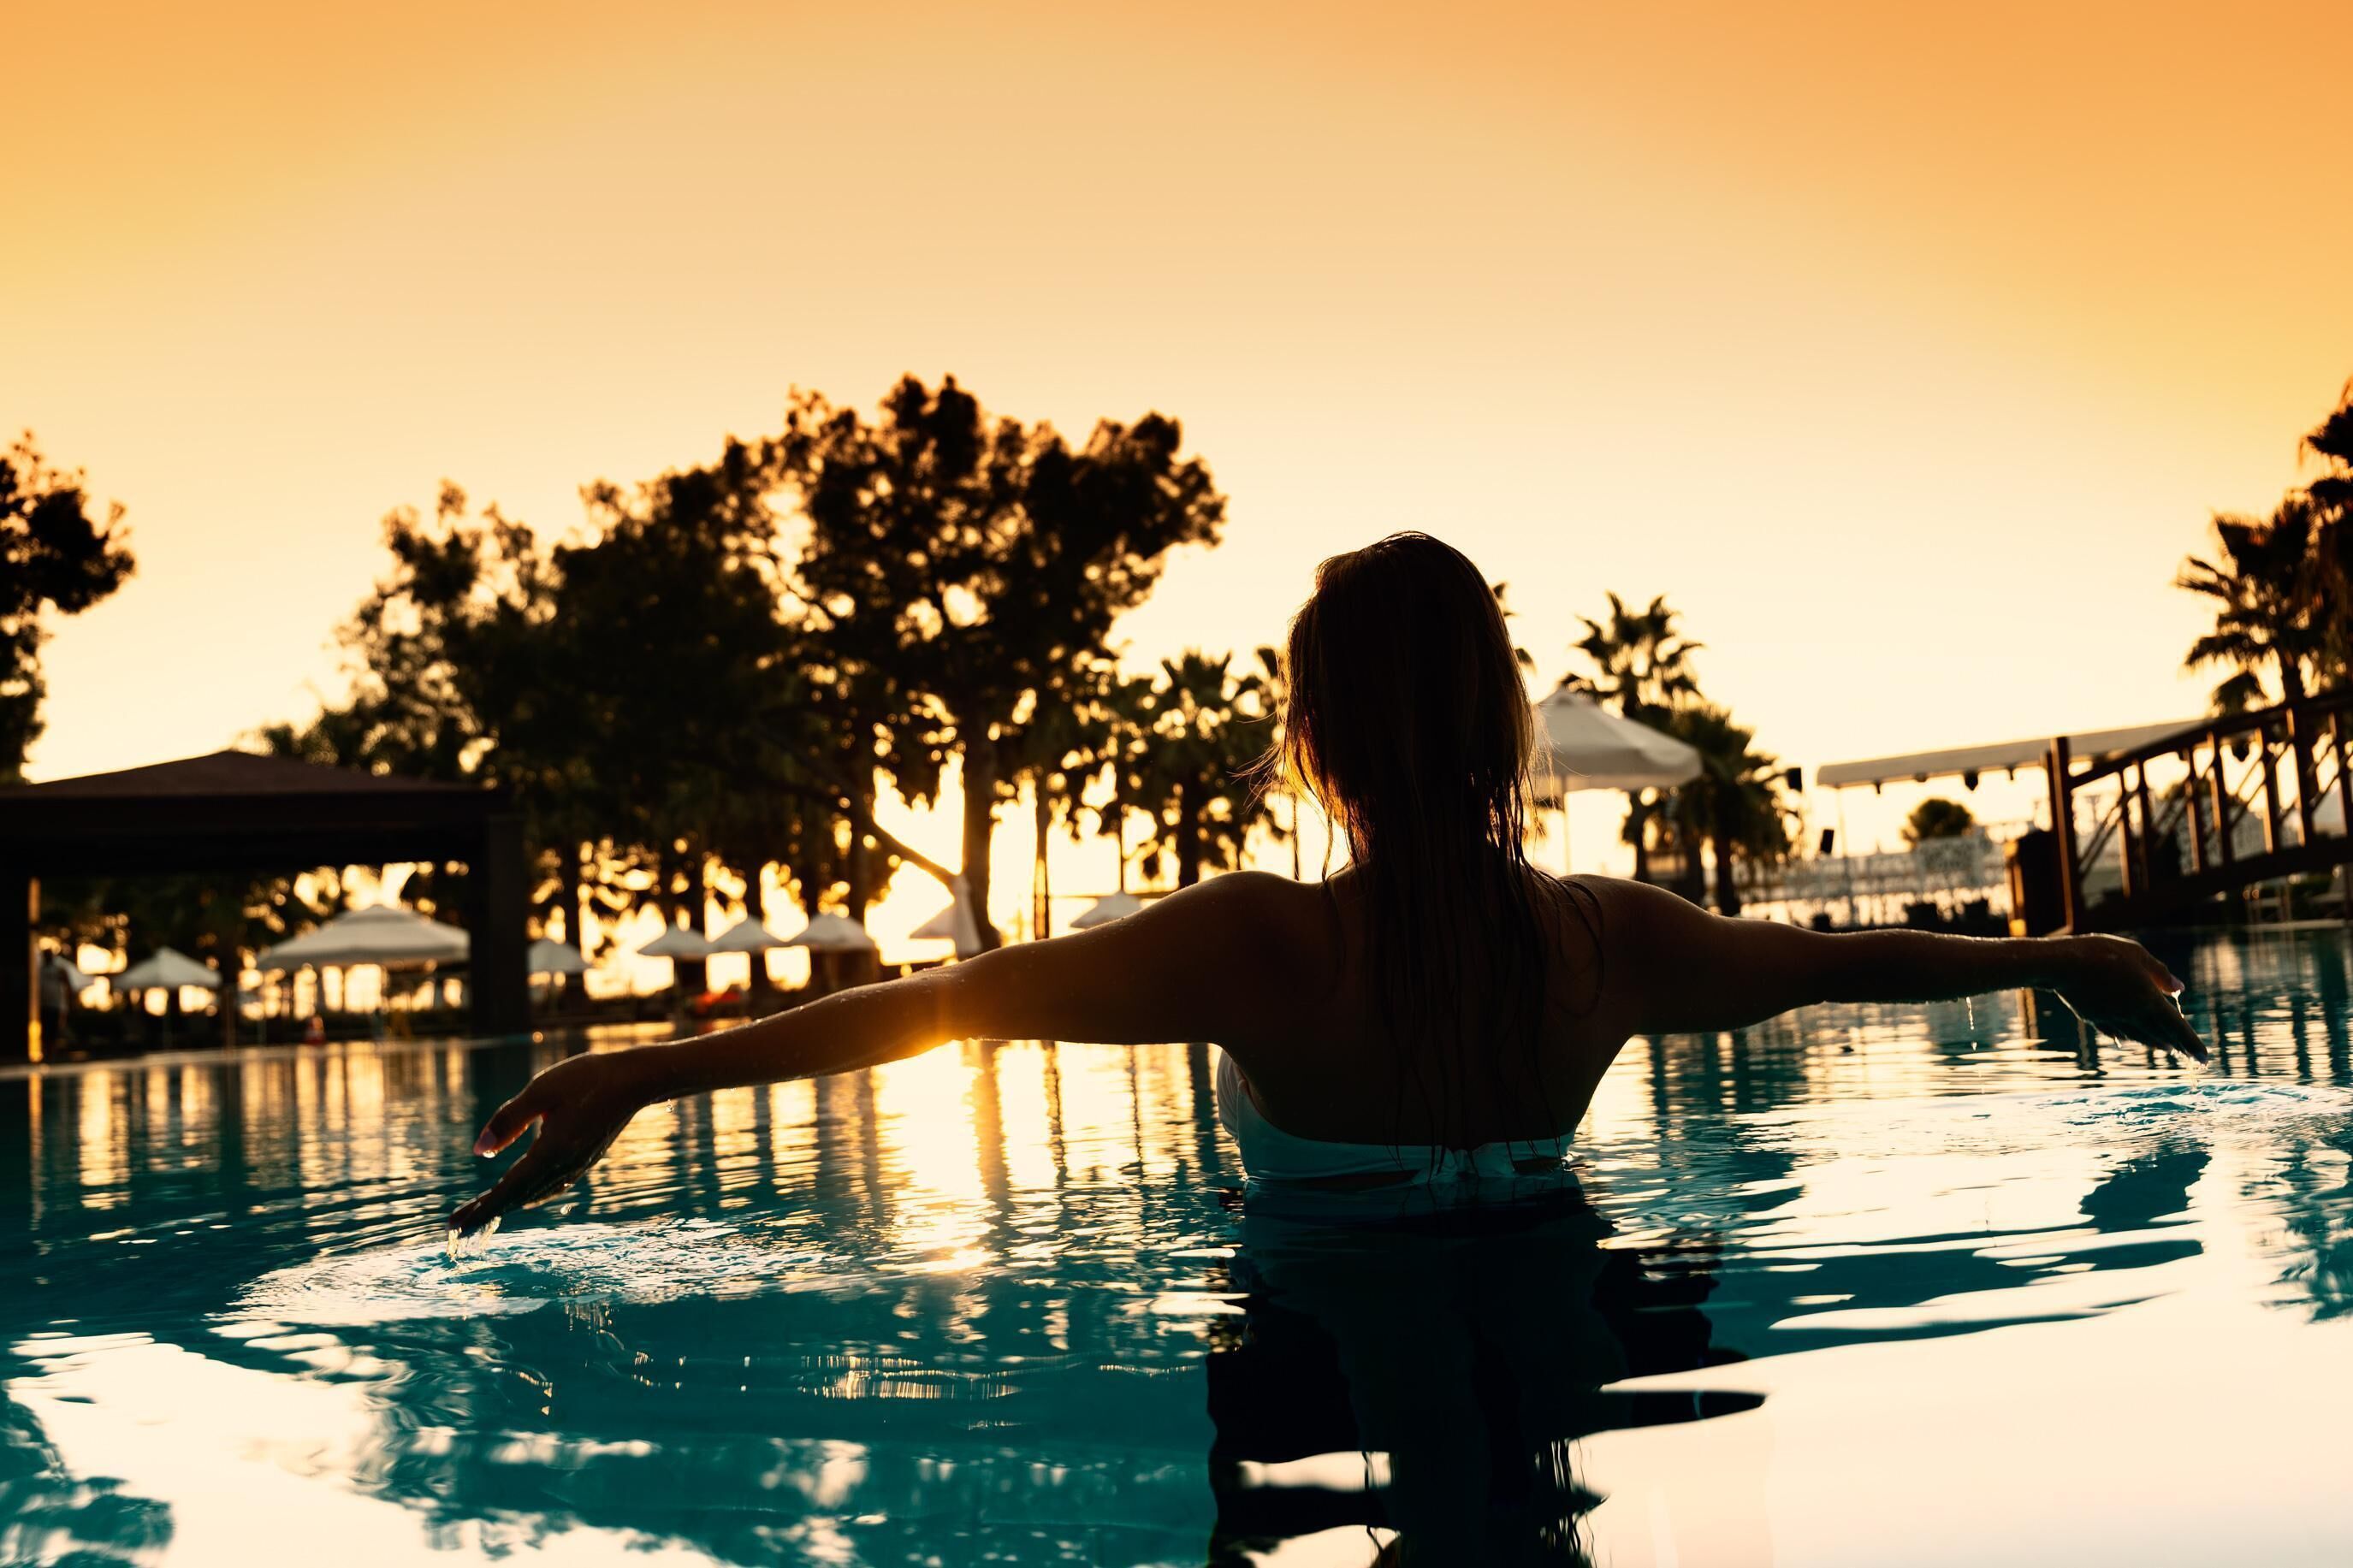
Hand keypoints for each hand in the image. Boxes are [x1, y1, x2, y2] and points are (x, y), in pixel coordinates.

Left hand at [448, 1048, 664, 1236]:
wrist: (637, 1079)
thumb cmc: (588, 1078)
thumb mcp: (541, 1091)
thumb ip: (508, 1121)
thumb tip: (478, 1152)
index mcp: (552, 1151)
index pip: (508, 1188)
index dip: (481, 1207)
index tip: (456, 1225)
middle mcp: (565, 1166)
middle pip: (518, 1196)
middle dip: (487, 1211)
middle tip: (458, 1227)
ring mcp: (577, 1165)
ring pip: (535, 1193)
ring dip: (507, 1204)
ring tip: (484, 1212)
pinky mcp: (584, 1159)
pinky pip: (551, 1186)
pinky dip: (530, 1195)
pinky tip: (526, 1196)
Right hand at [2049, 935, 2208, 1062]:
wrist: (2061, 965)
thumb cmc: (2102, 953)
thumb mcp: (2137, 954)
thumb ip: (2160, 973)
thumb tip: (2179, 989)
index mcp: (2148, 1000)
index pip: (2177, 1027)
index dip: (2192, 1043)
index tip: (2205, 1059)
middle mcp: (2131, 1014)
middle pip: (2159, 1034)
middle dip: (2176, 1044)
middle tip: (2188, 1054)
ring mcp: (2111, 1018)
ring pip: (2137, 1036)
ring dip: (2153, 1042)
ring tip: (2163, 1046)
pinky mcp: (2092, 1017)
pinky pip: (2114, 1031)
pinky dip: (2125, 1036)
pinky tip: (2126, 1038)